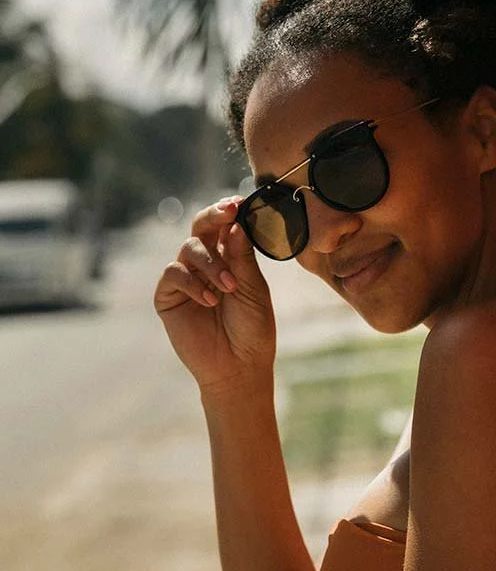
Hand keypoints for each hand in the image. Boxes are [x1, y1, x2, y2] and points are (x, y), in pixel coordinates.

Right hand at [154, 196, 277, 391]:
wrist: (239, 367)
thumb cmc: (252, 329)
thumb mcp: (253, 290)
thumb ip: (242, 258)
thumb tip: (236, 224)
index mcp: (230, 257)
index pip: (225, 225)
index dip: (229, 211)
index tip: (239, 203)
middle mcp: (206, 263)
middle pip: (201, 226)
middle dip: (213, 216)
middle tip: (229, 213)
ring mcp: (186, 279)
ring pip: (189, 248)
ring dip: (211, 263)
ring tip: (229, 287)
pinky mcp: (168, 297)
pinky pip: (173, 273)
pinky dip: (191, 282)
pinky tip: (209, 301)